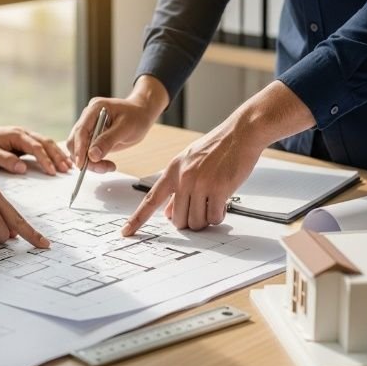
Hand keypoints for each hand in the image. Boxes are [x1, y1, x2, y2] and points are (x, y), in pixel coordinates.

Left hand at [0, 117, 70, 175]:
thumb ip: (5, 161)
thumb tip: (22, 169)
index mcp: (16, 135)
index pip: (35, 147)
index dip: (45, 159)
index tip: (52, 171)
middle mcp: (25, 133)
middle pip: (46, 143)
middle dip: (57, 156)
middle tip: (66, 169)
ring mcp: (28, 136)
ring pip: (48, 143)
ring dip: (59, 154)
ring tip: (68, 167)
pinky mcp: (29, 141)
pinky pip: (45, 146)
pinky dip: (54, 153)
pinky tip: (62, 160)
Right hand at [67, 75, 168, 172]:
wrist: (141, 114)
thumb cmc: (136, 116)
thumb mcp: (125, 128)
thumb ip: (108, 141)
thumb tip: (92, 155)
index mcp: (94, 109)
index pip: (80, 130)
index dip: (79, 149)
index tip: (82, 164)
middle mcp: (88, 118)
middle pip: (75, 141)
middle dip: (84, 158)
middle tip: (101, 168)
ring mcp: (89, 128)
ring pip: (80, 149)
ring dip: (90, 162)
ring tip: (108, 167)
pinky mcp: (92, 137)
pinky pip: (87, 152)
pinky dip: (94, 161)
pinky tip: (106, 164)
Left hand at [122, 80, 315, 235]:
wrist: (240, 133)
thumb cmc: (216, 148)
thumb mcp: (189, 163)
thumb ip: (176, 187)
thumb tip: (167, 212)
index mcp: (172, 171)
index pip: (150, 200)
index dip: (137, 219)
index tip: (126, 232)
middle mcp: (183, 178)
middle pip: (177, 219)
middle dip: (189, 221)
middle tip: (200, 211)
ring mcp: (200, 184)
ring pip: (196, 221)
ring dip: (205, 219)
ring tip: (213, 204)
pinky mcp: (219, 189)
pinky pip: (214, 217)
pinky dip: (218, 216)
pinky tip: (222, 204)